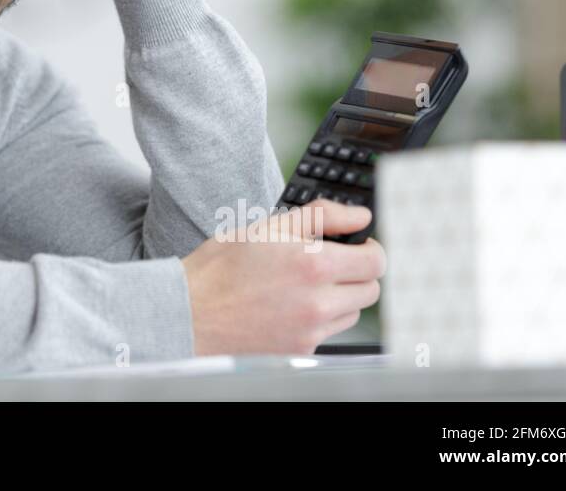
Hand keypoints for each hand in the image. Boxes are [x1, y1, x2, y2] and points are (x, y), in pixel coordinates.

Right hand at [181, 199, 385, 355]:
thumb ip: (322, 216)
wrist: (190, 313)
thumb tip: (359, 216)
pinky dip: (320, 318)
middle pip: (370, 290)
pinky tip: (292, 306)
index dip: (371, 249)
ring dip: (342, 297)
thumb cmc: (221, 268)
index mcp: (314, 265)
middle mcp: (319, 302)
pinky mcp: (302, 350)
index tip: (360, 245)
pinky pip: (329, 332)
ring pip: (352, 312)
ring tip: (307, 285)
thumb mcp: (267, 226)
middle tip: (331, 263)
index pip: (375, 261)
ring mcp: (312, 330)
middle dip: (357, 272)